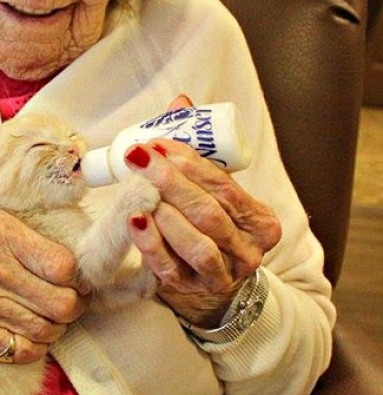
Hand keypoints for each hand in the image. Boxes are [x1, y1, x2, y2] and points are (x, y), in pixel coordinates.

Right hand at [0, 208, 86, 361]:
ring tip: (44, 326)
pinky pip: (17, 349)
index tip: (71, 284)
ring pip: (43, 329)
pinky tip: (23, 342)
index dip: (74, 280)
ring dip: (51, 333)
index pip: (63, 263)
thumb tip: (59, 257)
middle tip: (65, 310)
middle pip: (60, 301)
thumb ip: (10, 236)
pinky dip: (28, 350)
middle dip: (70, 310)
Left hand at [126, 96, 280, 326]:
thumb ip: (200, 151)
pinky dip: (150, 244)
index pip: (227, 187)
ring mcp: (222, 276)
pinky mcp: (192, 291)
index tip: (159, 143)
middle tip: (139, 158)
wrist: (211, 279)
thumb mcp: (215, 192)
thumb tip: (181, 103)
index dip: (192, 163)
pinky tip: (133, 221)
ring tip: (139, 188)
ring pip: (197, 244)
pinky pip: (170, 268)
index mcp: (262, 222)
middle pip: (209, 213)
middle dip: (171, 182)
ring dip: (164, 214)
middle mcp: (249, 251)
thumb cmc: (211, 225)